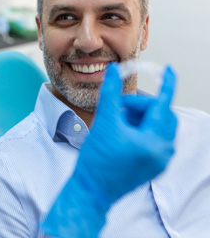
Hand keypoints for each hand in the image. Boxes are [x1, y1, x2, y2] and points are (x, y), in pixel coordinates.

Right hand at [42, 63, 176, 237]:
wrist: (91, 190)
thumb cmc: (97, 160)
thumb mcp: (104, 122)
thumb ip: (111, 93)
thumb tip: (114, 71)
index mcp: (154, 142)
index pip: (164, 105)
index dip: (167, 84)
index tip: (170, 70)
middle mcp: (162, 152)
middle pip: (160, 115)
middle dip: (141, 105)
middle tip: (120, 106)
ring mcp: (158, 160)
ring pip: (156, 126)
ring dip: (139, 116)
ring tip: (117, 120)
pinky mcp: (152, 165)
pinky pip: (152, 138)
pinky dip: (139, 128)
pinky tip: (120, 130)